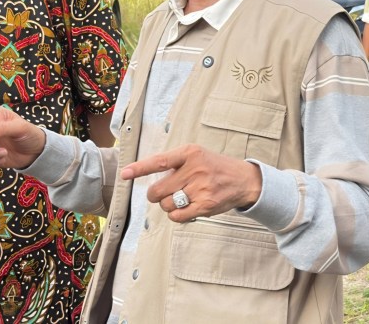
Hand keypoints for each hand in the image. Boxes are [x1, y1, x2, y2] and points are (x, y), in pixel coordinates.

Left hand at [120, 144, 262, 222]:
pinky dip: (176, 215)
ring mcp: (200, 188)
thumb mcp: (197, 155)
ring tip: (183, 198)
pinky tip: (185, 208)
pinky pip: (177, 216)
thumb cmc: (215, 167)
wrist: (244, 180)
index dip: (139, 168)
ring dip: (169, 205)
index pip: (159, 161)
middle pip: (157, 191)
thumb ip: (175, 163)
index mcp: (190, 153)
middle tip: (164, 193)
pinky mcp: (205, 205)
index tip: (124, 173)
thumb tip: (146, 174)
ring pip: (166, 205)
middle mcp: (195, 169)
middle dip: (156, 196)